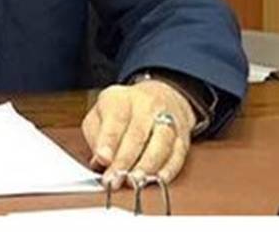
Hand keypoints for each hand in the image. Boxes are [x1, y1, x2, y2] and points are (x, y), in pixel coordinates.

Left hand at [82, 80, 196, 188]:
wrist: (159, 96)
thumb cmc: (122, 110)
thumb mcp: (99, 114)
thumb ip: (96, 136)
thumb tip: (99, 161)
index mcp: (120, 98)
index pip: (115, 119)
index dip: (109, 141)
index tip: (103, 159)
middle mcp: (146, 105)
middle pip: (137, 134)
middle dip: (125, 161)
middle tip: (115, 179)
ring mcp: (167, 119)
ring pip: (161, 143)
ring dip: (147, 166)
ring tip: (135, 182)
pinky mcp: (182, 135)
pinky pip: (178, 153)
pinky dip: (169, 168)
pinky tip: (158, 179)